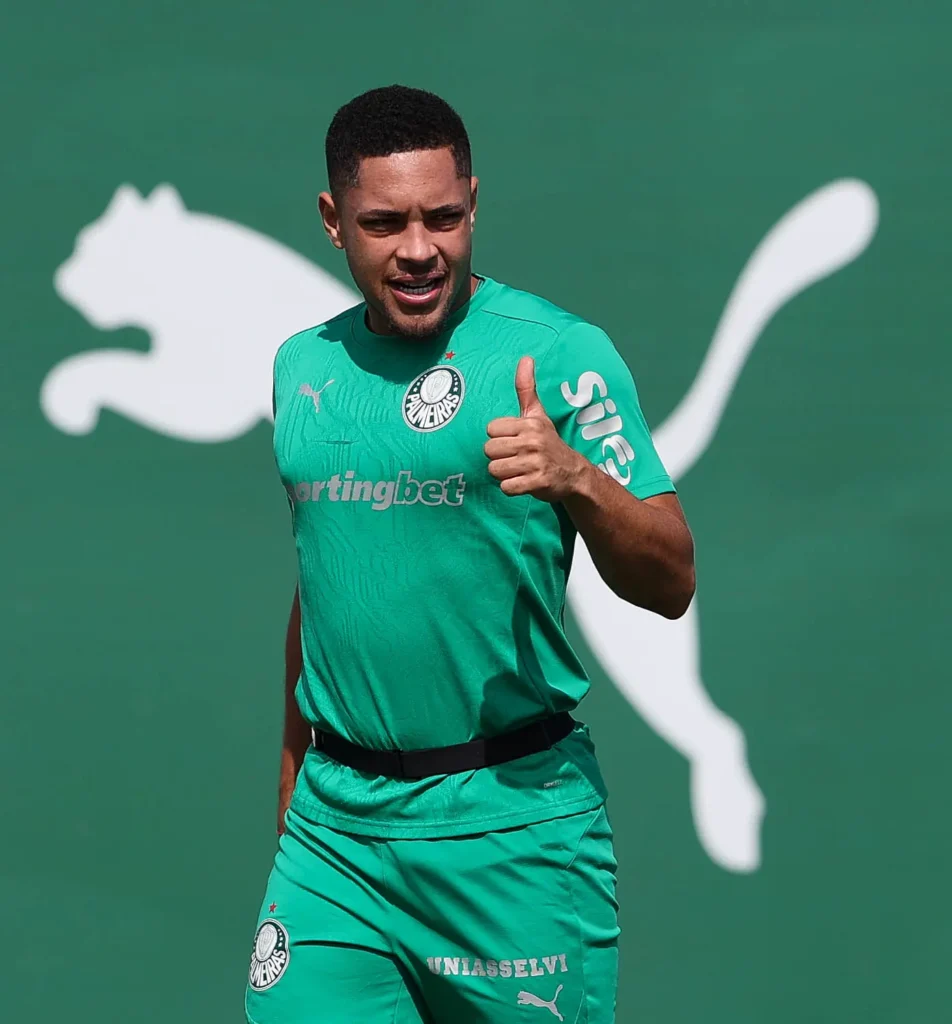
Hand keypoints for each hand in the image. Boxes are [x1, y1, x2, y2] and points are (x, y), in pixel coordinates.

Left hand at [484, 356, 587, 501]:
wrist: (575, 473)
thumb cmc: (549, 442)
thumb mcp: (538, 414)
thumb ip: (526, 388)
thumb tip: (526, 358)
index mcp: (529, 423)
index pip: (491, 429)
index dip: (499, 438)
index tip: (513, 441)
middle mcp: (532, 441)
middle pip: (489, 450)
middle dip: (499, 457)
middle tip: (516, 458)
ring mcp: (536, 463)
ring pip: (495, 469)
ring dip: (504, 474)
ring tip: (519, 470)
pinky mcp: (538, 482)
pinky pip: (507, 487)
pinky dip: (511, 488)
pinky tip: (523, 482)